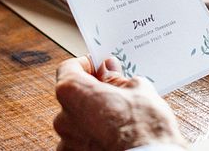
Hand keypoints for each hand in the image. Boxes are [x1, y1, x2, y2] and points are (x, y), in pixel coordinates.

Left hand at [53, 56, 186, 150]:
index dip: (86, 65)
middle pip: (73, 97)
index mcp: (72, 92)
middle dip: (92, 93)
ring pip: (77, 122)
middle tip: (115, 92)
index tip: (101, 67)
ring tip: (118, 119)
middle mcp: (63, 118)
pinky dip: (93, 138)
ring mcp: (68, 142)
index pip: (68, 69)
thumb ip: (116, 78)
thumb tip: (109, 70)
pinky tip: (112, 137)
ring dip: (92, 118)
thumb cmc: (144, 128)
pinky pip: (81, 142)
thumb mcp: (137, 89)